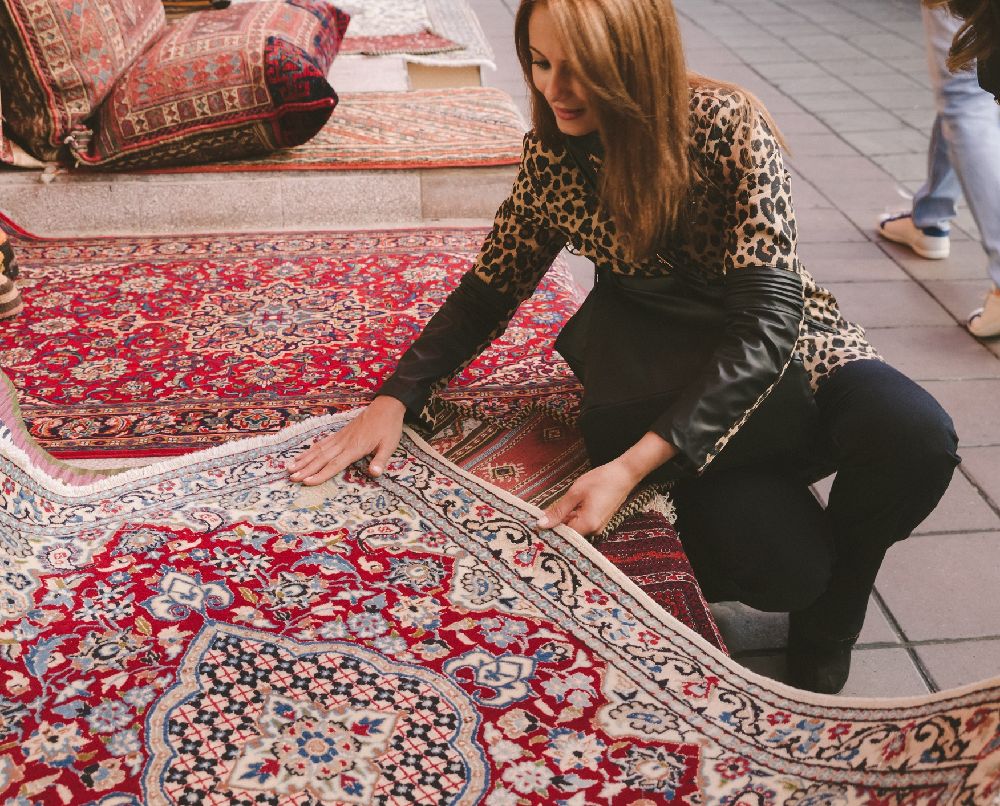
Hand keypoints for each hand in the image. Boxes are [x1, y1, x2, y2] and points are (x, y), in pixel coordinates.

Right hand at [287, 396, 405, 484]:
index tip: (307, 481)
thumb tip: (375, 473)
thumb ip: (380, 460)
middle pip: (322, 458)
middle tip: (291, 477)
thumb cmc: (389, 427)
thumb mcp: (389, 445)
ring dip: (304, 459)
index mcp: (355, 448)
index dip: (321, 474)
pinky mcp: (340, 433)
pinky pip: (322, 443)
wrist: (386, 406)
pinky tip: (303, 455)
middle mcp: (344, 443)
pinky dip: (311, 449)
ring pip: (319, 450)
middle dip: (306, 469)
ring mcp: (340, 437)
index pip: (335, 464)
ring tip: (290, 468)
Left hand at [535, 432, 676, 535]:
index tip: (534, 527)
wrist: (624, 474)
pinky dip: (571, 517)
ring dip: (562, 521)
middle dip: (554, 525)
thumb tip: (542, 524)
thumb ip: (558, 510)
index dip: (548, 531)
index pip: (563, 536)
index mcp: (587, 525)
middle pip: (568, 534)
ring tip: (547, 512)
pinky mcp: (598, 521)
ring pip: (574, 528)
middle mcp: (594, 531)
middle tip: (537, 518)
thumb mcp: (575, 493)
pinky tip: (563, 509)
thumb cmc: (601, 480)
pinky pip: (581, 523)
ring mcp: (597, 527)